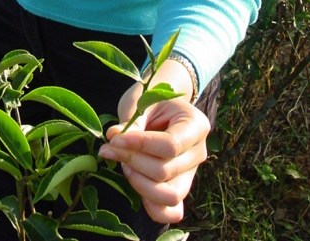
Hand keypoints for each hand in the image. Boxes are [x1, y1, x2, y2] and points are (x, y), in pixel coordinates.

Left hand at [98, 61, 209, 224]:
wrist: (162, 105)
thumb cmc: (152, 98)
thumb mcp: (142, 102)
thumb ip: (130, 122)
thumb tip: (113, 137)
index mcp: (196, 125)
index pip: (170, 145)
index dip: (140, 145)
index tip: (114, 139)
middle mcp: (199, 152)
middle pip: (165, 171)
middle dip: (132, 161)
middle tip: (109, 148)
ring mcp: (191, 173)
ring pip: (168, 194)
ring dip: (138, 182)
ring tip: (123, 163)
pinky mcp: (180, 188)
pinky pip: (171, 211)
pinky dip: (152, 206)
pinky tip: (135, 184)